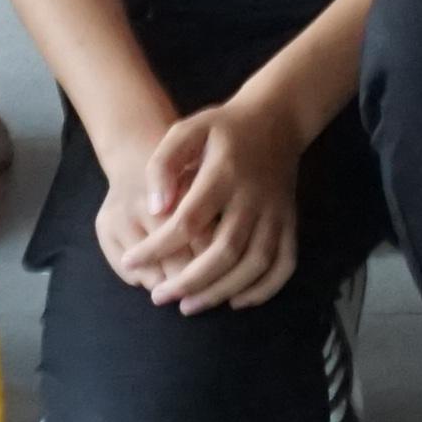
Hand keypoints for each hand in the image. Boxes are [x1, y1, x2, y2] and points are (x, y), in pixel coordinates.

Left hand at [99, 89, 311, 313]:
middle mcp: (254, 196)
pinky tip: (236, 301)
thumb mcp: (186, 130)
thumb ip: (163, 164)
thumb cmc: (223, 128)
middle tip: (159, 297)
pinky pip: (284, 263)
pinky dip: (264, 289)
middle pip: (225, 250)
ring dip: (221, 291)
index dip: (158, 246)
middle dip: (190, 281)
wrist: (277, 117)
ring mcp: (277, 211)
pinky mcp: (290, 221)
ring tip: (189, 305)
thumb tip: (156, 208)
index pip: (189, 220)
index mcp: (225, 172)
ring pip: (255, 263)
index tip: (131, 262)